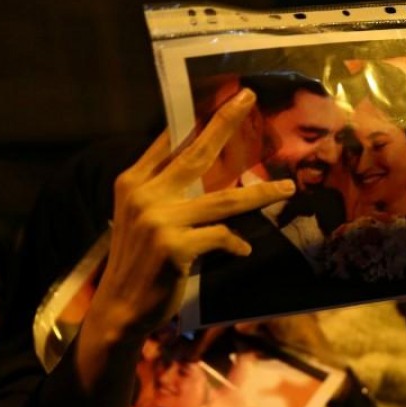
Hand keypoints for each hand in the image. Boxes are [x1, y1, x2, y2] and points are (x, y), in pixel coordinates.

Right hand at [84, 88, 295, 349]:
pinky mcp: (175, 247)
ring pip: (223, 199)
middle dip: (225, 122)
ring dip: (260, 194)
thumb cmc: (137, 262)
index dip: (197, 119)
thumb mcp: (138, 216)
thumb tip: (199, 165)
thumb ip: (161, 188)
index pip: (169, 141)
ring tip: (286, 189)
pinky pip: (222, 237)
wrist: (119, 307)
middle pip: (196, 152)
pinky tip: (242, 250)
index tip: (224, 99)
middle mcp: (144, 194)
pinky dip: (236, 244)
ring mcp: (159, 220)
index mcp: (132, 182)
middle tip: (248, 99)